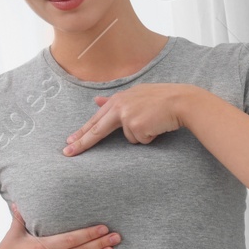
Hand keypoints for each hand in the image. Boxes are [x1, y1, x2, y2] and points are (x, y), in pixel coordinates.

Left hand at [63, 83, 194, 153]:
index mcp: (119, 99)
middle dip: (81, 142)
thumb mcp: (137, 95)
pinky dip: (150, 137)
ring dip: (142, 135)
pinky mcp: (137, 126)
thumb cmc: (162, 99)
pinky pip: (141, 140)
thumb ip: (115, 101)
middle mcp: (120, 107)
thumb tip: (96, 100)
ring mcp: (128, 117)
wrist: (181, 101)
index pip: (96, 119)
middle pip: (97, 129)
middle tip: (67, 153)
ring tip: (154, 122)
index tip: (69, 141)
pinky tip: (157, 126)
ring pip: (129, 138)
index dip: (82, 131)